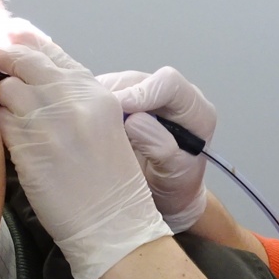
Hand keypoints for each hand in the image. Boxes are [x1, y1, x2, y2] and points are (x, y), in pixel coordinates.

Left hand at [0, 19, 171, 278]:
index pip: (52, 52)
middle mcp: (73, 101)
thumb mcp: (103, 124)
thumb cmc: (109, 180)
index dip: (25, 39)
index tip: (8, 33)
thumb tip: (35, 72)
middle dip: (1, 53)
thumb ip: (74, 96)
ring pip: (7, 88)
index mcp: (95, 92)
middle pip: (24, 60)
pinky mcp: (28, 148)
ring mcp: (49, 123)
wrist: (114, 223)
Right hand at [96, 67, 216, 232]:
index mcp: (194, 109)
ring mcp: (145, 96)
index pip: (170, 84)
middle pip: (137, 80)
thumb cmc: (175, 187)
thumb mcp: (175, 176)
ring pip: (116, 84)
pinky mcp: (123, 101)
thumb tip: (134, 121)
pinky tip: (84, 124)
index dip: (143, 91)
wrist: (165, 198)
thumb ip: (162, 149)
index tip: (120, 106)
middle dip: (115, 98)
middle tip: (95, 121)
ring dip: (99, 102)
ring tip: (88, 126)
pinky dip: (90, 106)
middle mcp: (169, 96)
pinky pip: (102, 94)